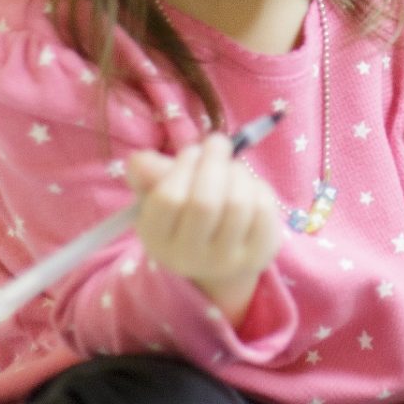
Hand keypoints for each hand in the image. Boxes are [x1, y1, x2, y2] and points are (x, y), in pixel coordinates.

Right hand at [125, 132, 283, 322]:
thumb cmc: (187, 215)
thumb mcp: (161, 195)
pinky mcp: (259, 254)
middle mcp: (189, 257)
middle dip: (213, 162)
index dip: (183, 166)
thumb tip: (140, 160)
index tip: (192, 152)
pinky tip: (249, 187)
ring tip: (232, 167)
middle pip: (204, 202)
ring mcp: (226, 260)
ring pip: (237, 203)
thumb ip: (149, 175)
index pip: (167, 200)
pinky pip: (263, 209)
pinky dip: (258, 186)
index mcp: (157, 240)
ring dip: (237, 172)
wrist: (221, 257)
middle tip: (217, 143)